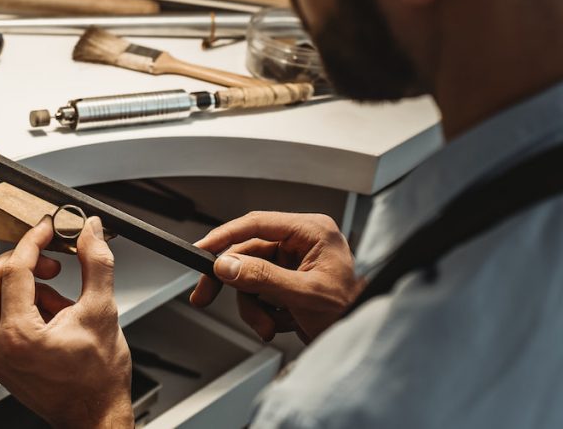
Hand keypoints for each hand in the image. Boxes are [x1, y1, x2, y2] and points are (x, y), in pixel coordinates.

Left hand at [0, 216, 133, 427]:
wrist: (94, 415)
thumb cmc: (98, 378)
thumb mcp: (102, 311)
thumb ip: (96, 263)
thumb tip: (90, 231)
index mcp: (18, 334)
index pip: (15, 268)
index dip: (34, 240)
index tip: (49, 228)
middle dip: (24, 260)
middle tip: (54, 259)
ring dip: (27, 284)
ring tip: (62, 298)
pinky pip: (1, 316)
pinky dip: (25, 305)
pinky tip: (55, 315)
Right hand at [190, 212, 362, 342]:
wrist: (361, 339)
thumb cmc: (351, 311)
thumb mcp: (303, 294)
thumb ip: (262, 278)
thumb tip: (227, 265)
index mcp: (311, 231)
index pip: (258, 224)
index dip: (224, 236)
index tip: (201, 248)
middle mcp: (302, 242)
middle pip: (248, 253)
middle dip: (236, 285)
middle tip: (205, 296)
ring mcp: (295, 263)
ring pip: (250, 276)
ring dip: (253, 306)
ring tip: (268, 325)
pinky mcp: (289, 282)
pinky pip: (259, 292)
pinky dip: (263, 312)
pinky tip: (280, 323)